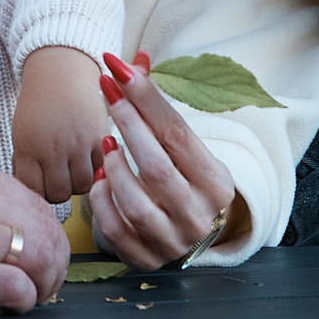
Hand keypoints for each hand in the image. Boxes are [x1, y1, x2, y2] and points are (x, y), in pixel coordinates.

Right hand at [0, 155, 67, 313]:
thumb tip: (13, 229)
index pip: (34, 202)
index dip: (44, 237)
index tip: (36, 260)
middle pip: (45, 229)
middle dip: (54, 263)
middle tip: (43, 285)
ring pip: (41, 255)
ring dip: (45, 283)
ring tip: (29, 297)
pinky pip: (18, 287)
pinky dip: (24, 301)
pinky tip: (8, 306)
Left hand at [12, 45, 110, 202]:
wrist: (61, 71)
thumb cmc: (38, 103)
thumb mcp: (21, 133)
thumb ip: (25, 163)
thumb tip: (31, 192)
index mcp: (28, 147)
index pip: (33, 190)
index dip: (36, 193)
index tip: (39, 187)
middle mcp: (53, 148)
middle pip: (59, 193)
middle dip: (57, 191)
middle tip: (58, 179)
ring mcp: (79, 144)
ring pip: (83, 186)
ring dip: (78, 183)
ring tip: (73, 170)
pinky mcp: (101, 138)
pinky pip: (101, 170)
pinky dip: (96, 170)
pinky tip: (88, 160)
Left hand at [90, 51, 240, 269]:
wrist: (188, 234)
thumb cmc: (181, 178)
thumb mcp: (180, 147)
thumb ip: (157, 109)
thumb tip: (136, 60)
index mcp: (217, 183)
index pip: (177, 134)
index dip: (146, 99)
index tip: (118, 69)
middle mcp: (200, 215)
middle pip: (156, 166)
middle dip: (127, 124)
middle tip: (106, 92)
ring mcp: (173, 241)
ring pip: (135, 202)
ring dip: (112, 168)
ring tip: (106, 146)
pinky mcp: (146, 258)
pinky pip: (115, 229)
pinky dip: (102, 201)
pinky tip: (101, 181)